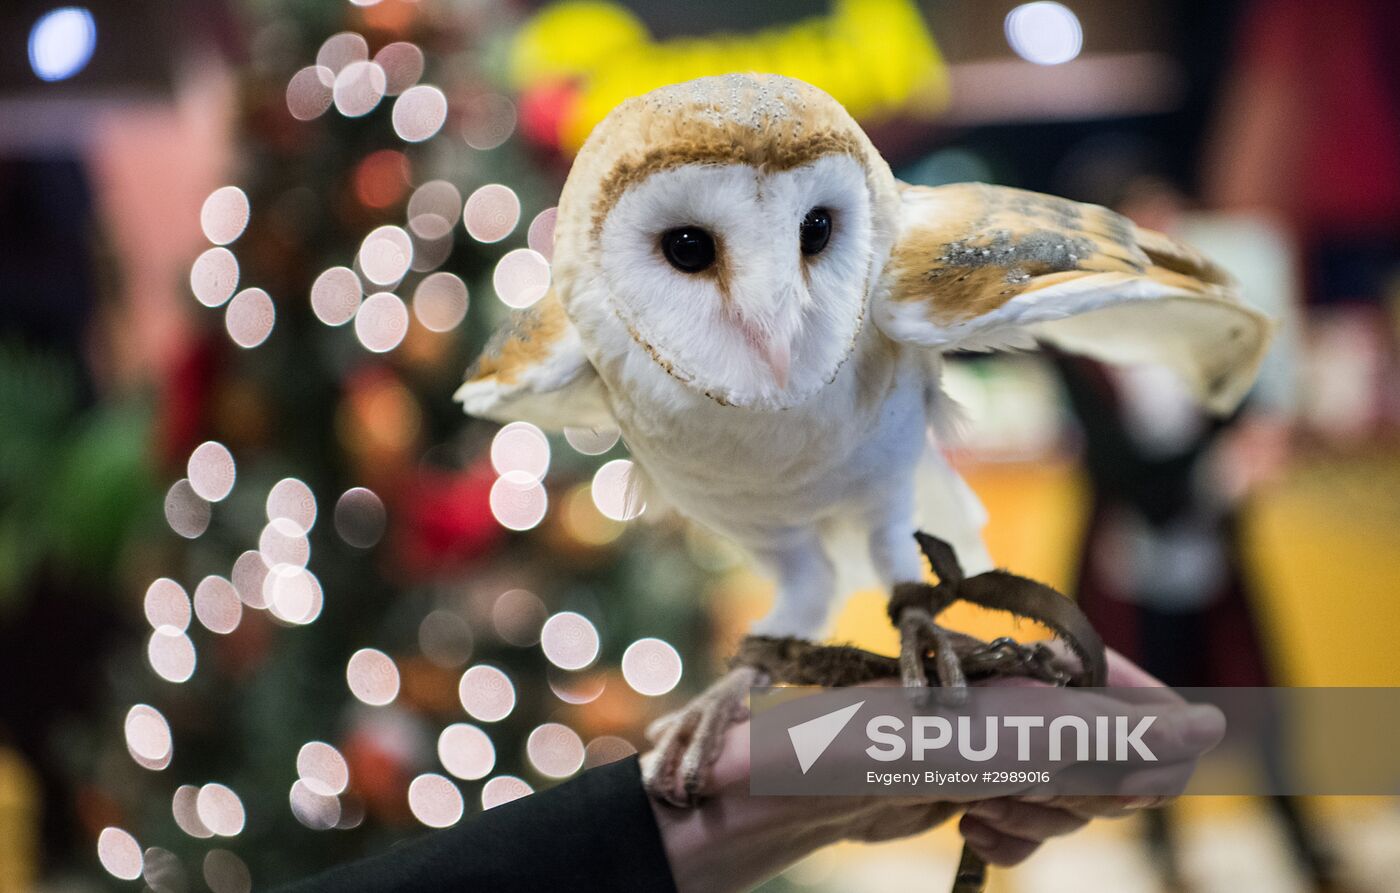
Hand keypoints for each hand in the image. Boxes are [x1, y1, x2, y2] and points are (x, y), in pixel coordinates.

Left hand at [646, 648, 1222, 892]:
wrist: (803, 782)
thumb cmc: (900, 742)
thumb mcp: (1014, 740)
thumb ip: (1115, 737)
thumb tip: (1211, 729)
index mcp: (1043, 666)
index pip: (1146, 706)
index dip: (1140, 752)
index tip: (1112, 783)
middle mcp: (1030, 697)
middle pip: (1116, 764)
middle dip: (1074, 792)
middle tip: (1012, 787)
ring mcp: (1005, 741)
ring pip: (1077, 800)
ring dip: (1039, 817)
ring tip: (979, 806)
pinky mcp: (981, 782)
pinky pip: (1036, 822)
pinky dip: (1016, 835)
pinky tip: (974, 832)